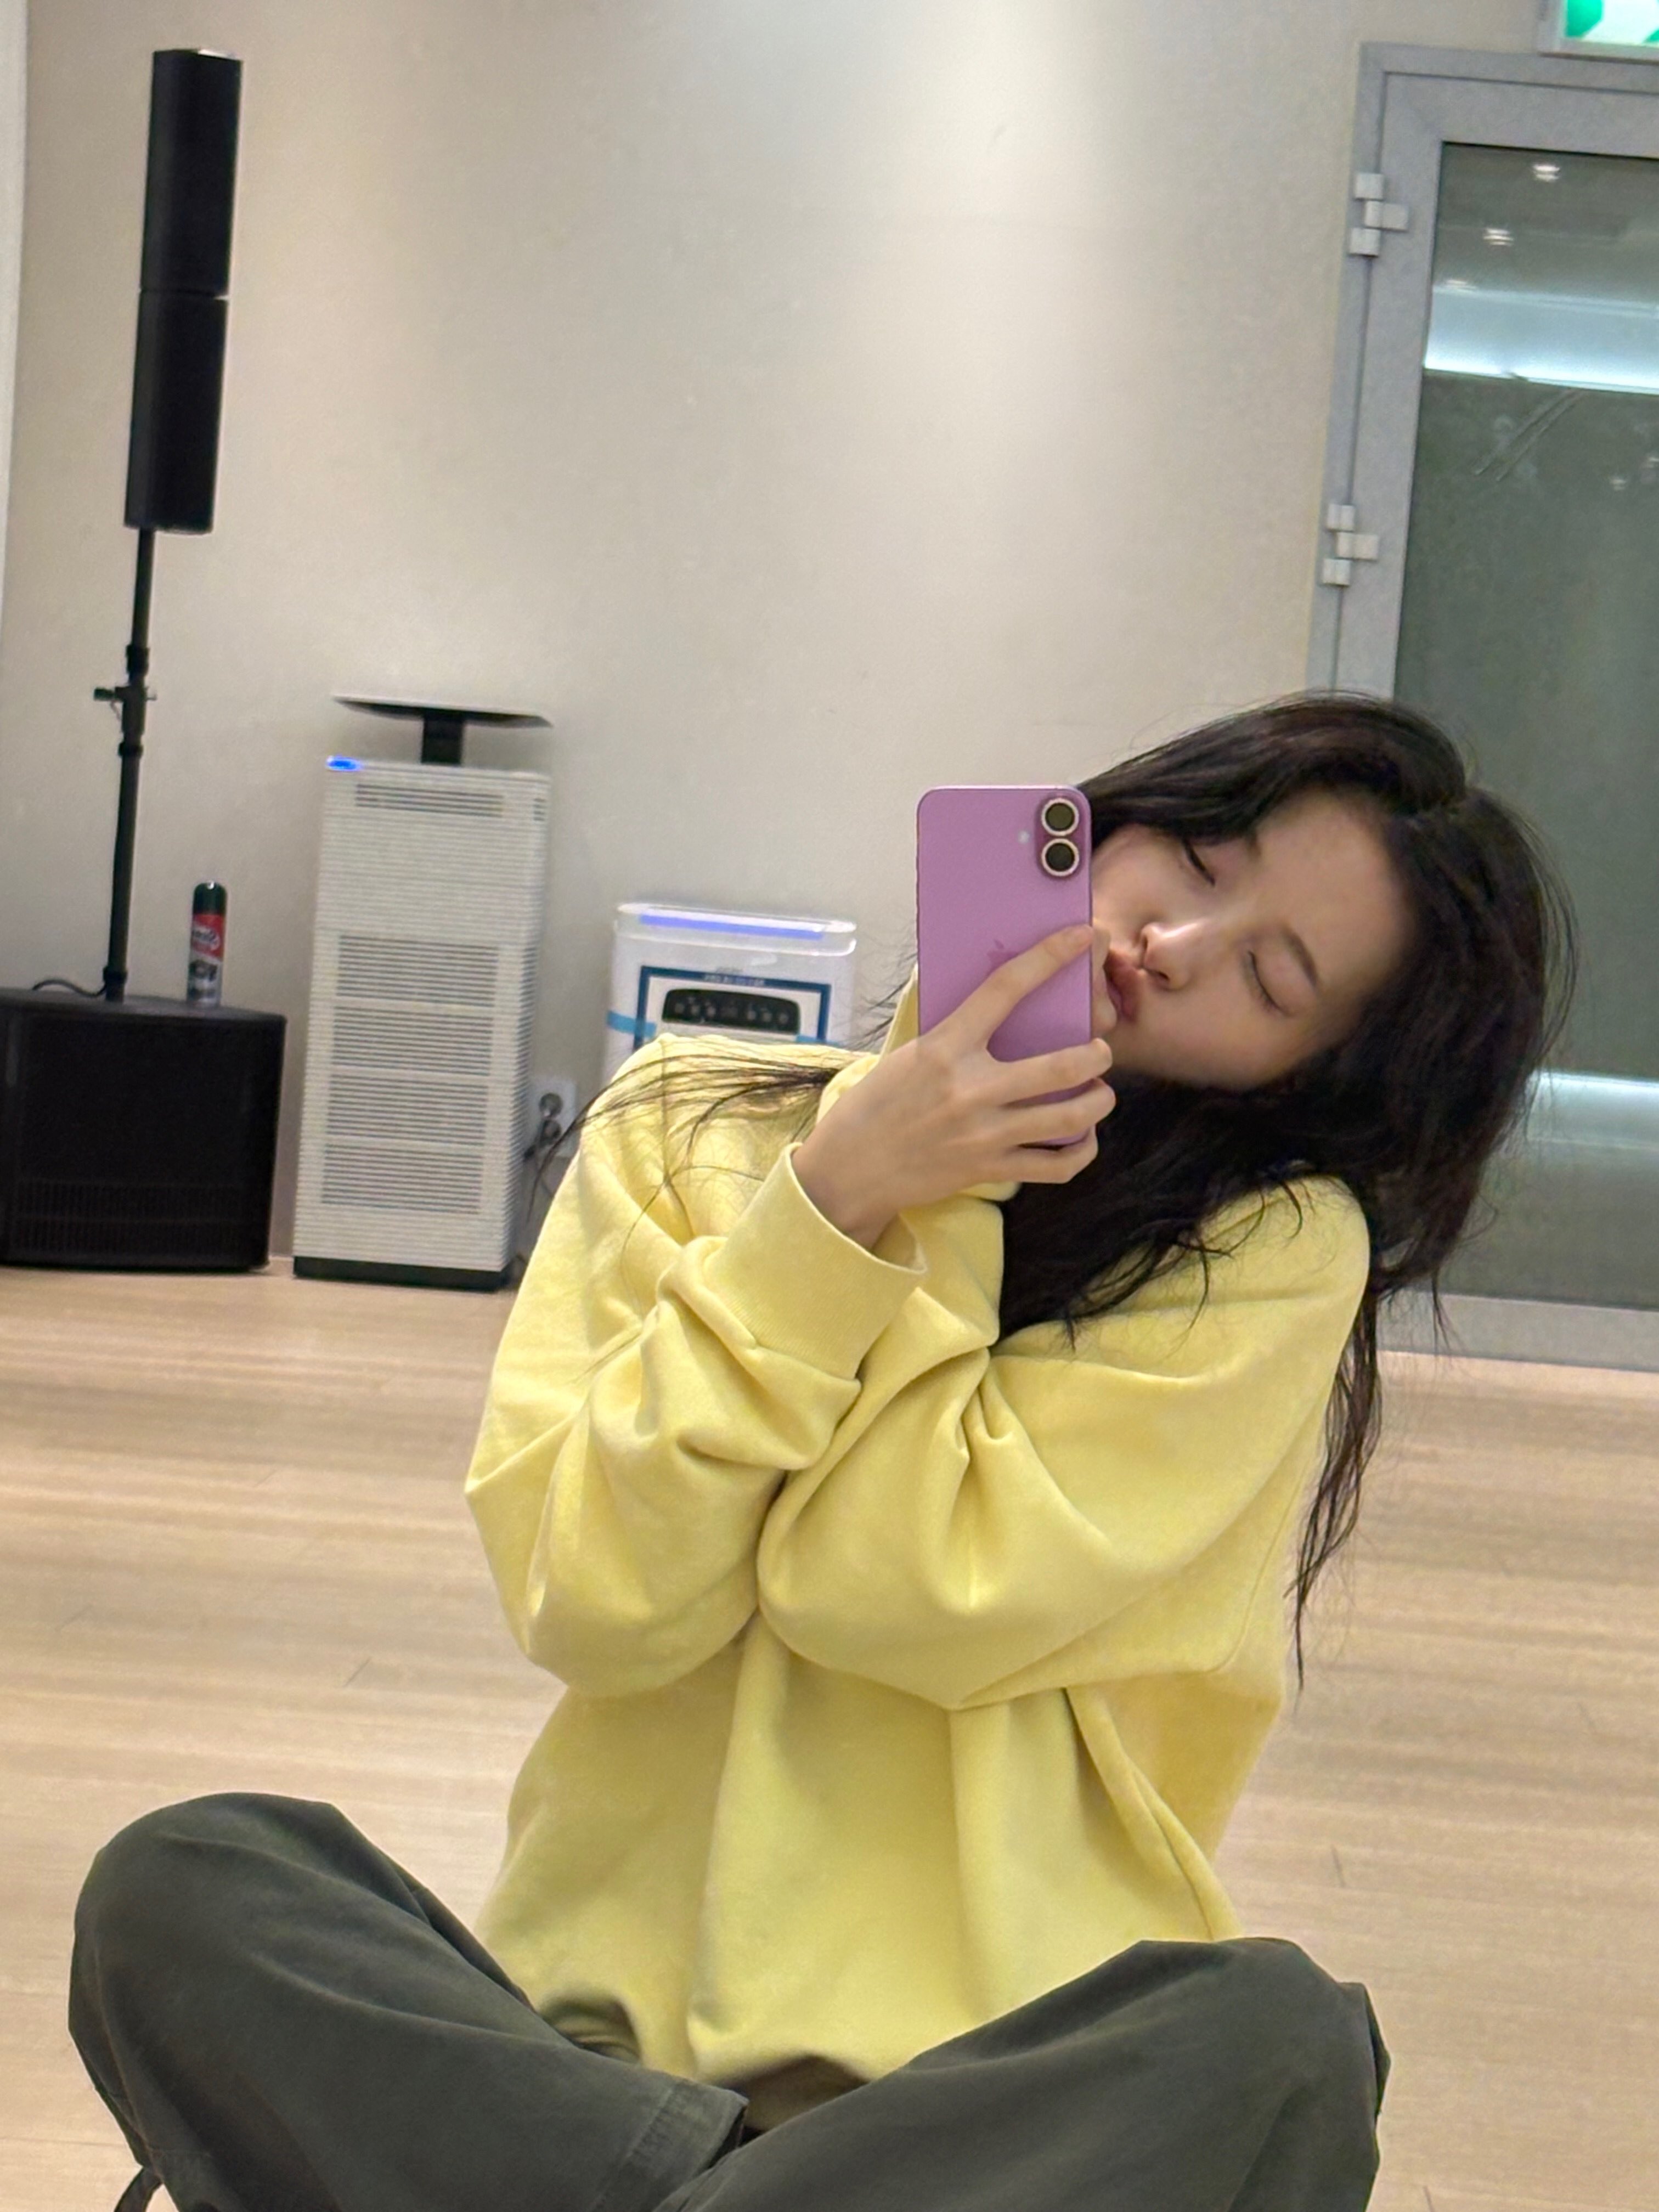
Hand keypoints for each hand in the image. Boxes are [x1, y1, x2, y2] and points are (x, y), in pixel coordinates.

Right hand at [792, 925, 1116, 1249]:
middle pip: (1061, 1066)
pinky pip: (1056, 1166)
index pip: (1005, 989)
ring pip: (1070, 1118)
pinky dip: (1080, 1152)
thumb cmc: (875, 1106)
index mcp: (944, 1049)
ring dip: (1099, 1100)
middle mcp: (970, 1090)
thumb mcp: (907, 1054)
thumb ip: (953, 1032)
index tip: (1081, 937)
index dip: (1050, 957)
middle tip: (1099, 1050)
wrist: (849, 1170)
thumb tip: (991, 996)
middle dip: (1096, 1054)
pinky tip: (1082, 1138)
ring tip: (1100, 1092)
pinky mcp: (989, 1169)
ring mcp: (984, 1134)